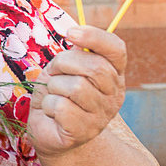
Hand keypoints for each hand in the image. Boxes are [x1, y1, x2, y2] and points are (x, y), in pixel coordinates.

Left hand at [27, 25, 126, 157]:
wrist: (49, 132)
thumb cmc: (57, 95)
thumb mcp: (63, 69)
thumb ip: (74, 54)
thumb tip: (76, 34)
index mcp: (113, 74)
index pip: (117, 49)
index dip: (95, 37)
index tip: (70, 33)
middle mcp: (114, 95)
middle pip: (95, 66)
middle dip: (64, 63)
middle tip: (54, 73)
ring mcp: (102, 115)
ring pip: (76, 87)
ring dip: (54, 87)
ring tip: (53, 95)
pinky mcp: (84, 131)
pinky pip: (62, 107)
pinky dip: (48, 106)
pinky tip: (51, 112)